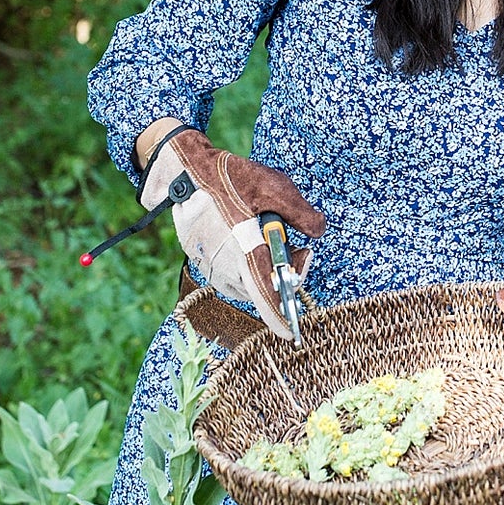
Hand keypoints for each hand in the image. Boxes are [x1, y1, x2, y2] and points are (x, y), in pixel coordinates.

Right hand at [138, 127, 325, 338]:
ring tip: (267, 240)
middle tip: (296, 249)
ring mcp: (208, 266)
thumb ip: (301, 214)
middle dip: (281, 277)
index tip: (292, 333)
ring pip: (244, 285)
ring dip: (261, 272)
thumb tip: (317, 232)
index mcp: (245, 253)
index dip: (280, 318)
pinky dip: (243, 268)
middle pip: (260, 290)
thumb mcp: (274, 188)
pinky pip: (228, 276)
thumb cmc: (230, 179)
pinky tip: (247, 242)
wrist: (185, 171)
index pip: (265, 298)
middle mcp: (225, 266)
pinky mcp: (198, 261)